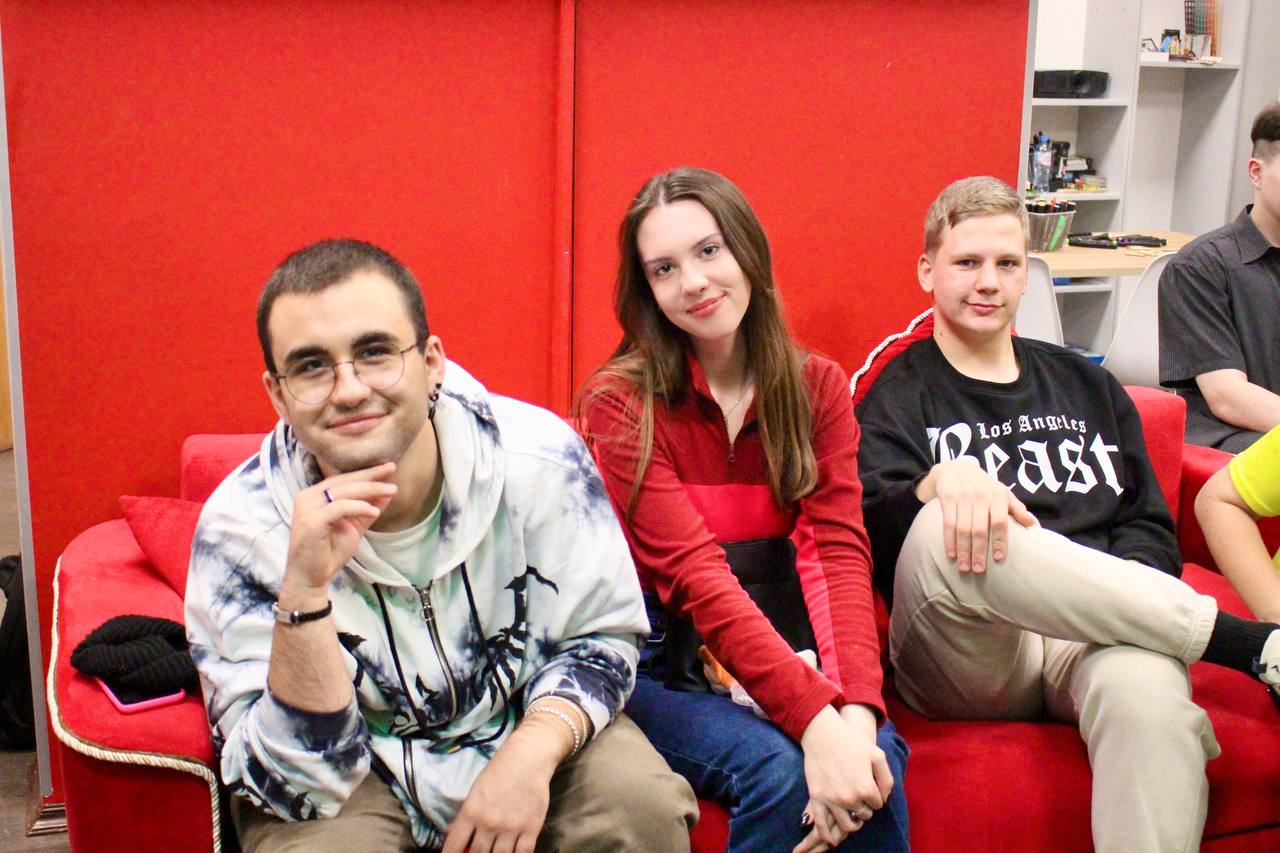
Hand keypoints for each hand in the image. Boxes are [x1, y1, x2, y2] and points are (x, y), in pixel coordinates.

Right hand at [280, 463, 396, 603]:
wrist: (310, 578)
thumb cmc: (328, 553)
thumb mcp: (354, 527)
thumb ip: (367, 508)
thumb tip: (387, 490)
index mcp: (313, 496)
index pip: (342, 479)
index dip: (366, 472)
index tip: (388, 467)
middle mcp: (307, 498)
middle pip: (343, 481)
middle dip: (370, 475)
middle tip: (391, 468)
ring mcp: (307, 508)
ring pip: (343, 491)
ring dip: (370, 490)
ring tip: (391, 490)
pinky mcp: (311, 521)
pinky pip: (339, 507)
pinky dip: (359, 507)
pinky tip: (374, 511)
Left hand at [442, 714, 566, 852]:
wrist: (528, 758)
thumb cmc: (500, 771)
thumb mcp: (476, 790)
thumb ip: (465, 816)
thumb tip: (451, 834)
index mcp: (471, 811)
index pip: (454, 845)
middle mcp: (489, 822)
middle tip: (478, 852)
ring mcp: (511, 827)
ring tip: (494, 851)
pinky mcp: (531, 828)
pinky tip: (513, 852)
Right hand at [792, 706, 891, 852]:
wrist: (822, 732)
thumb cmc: (851, 741)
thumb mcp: (877, 755)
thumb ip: (886, 779)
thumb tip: (883, 798)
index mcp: (866, 788)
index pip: (878, 804)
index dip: (875, 796)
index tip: (869, 785)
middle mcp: (850, 798)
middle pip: (864, 815)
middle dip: (865, 808)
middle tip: (860, 796)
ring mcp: (831, 800)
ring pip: (847, 825)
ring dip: (852, 821)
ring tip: (852, 813)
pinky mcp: (816, 798)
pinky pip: (821, 824)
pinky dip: (827, 835)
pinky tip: (831, 840)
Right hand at [916, 460, 1035, 571]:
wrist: (957, 468)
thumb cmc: (984, 485)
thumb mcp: (1003, 492)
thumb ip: (1017, 508)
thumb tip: (1034, 525)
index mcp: (997, 497)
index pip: (1000, 522)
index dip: (999, 541)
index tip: (998, 558)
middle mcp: (981, 497)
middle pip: (979, 529)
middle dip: (978, 552)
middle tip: (978, 570)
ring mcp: (963, 498)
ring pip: (963, 529)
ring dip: (963, 550)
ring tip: (964, 567)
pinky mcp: (948, 499)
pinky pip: (948, 523)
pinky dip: (949, 540)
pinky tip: (951, 554)